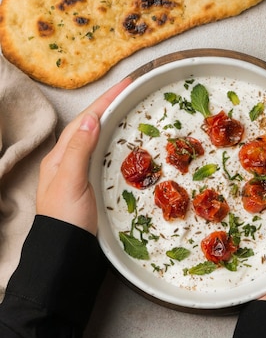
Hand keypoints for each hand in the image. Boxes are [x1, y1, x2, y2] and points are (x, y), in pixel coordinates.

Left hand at [36, 77, 131, 234]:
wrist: (65, 253)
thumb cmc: (65, 220)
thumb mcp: (70, 183)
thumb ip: (79, 151)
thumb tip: (92, 120)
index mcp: (60, 157)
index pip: (85, 120)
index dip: (105, 100)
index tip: (125, 84)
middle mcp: (69, 162)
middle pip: (92, 126)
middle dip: (111, 106)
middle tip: (133, 92)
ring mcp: (81, 174)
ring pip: (99, 140)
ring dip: (115, 123)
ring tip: (133, 110)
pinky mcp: (93, 187)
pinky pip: (105, 156)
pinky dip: (117, 145)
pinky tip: (127, 145)